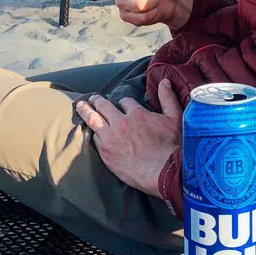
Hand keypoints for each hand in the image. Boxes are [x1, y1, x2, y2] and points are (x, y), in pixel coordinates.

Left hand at [76, 79, 181, 194]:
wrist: (163, 172)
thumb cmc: (172, 146)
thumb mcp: (175, 119)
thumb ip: (168, 98)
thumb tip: (164, 81)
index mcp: (137, 113)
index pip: (125, 102)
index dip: (123, 102)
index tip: (122, 104)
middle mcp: (121, 122)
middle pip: (103, 106)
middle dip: (97, 100)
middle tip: (92, 98)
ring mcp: (111, 137)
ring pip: (93, 119)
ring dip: (86, 110)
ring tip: (80, 106)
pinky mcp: (105, 152)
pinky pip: (94, 138)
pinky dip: (92, 132)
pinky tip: (88, 130)